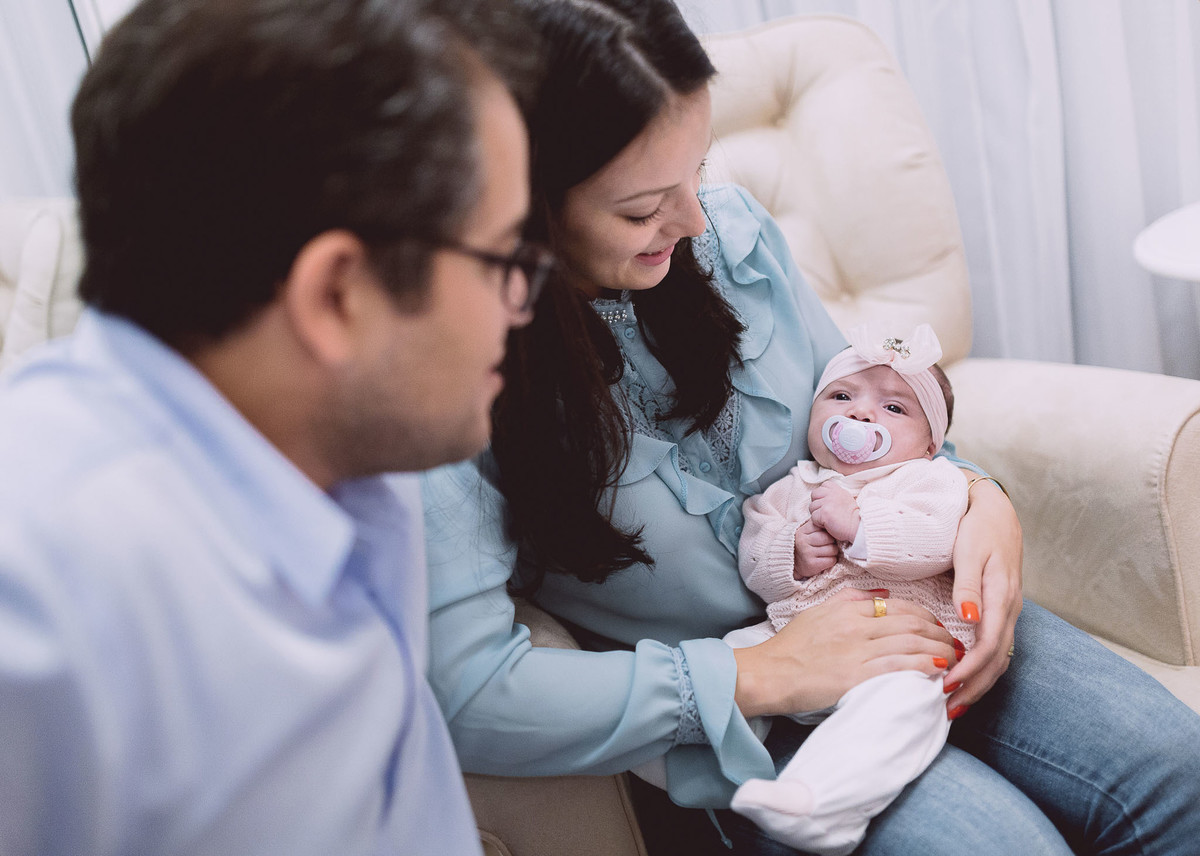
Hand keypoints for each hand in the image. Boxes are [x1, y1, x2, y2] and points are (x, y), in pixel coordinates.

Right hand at [732, 597, 956, 717]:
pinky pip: (898, 667)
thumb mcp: (818, 612)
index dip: (925, 616)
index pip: (898, 606)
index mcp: (847, 609)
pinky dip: (923, 666)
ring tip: (956, 659)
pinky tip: (939, 670)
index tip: (939, 626)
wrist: (769, 673)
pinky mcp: (855, 676)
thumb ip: (852, 600)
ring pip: (910, 643)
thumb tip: (884, 595)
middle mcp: (855, 626)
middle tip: (957, 644)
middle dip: (940, 633)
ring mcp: (856, 651)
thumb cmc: (790, 646)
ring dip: (939, 650)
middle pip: (910, 623)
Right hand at [793, 520, 837, 577]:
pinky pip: (831, 560)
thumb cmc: (806, 545)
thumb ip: (817, 523)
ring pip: (832, 549)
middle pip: (829, 538)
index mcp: (803, 530)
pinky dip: (831, 560)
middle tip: (827, 545)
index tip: (825, 535)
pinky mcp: (811, 564)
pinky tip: (824, 560)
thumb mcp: (807, 531)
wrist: (793, 563)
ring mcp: (806, 553)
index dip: (827, 531)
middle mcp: (803, 541)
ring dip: (833, 552)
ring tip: (826, 552)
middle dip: (832, 542)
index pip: (822, 526)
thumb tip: (830, 515)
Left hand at [809, 482, 860, 543]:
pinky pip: (813, 517)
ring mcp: (827, 502)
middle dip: (817, 505)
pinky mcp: (824, 512)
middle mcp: (831, 493)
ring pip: (812, 507)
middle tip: (827, 513)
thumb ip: (832, 494)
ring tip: (829, 519)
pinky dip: (818, 523)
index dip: (821, 498)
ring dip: (817, 515)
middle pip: (813, 495)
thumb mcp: (843, 498)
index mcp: (836, 488)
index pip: (820, 488)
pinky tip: (829, 524)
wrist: (858, 527)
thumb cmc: (850, 516)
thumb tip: (820, 494)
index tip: (829, 505)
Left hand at [943, 476, 1022, 714]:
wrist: (996, 512)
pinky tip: (965, 678)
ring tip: (954, 704)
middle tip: (946, 710)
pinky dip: (982, 668)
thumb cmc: (978, 530)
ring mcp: (1008, 612)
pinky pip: (996, 647)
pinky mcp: (1002, 611)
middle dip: (974, 689)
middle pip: (996, 662)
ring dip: (979, 683)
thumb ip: (968, 586)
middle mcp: (1010, 610)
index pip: (988, 647)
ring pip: (999, 659)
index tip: (944, 686)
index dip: (968, 671)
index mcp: (1002, 598)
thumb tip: (968, 619)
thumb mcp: (970, 553)